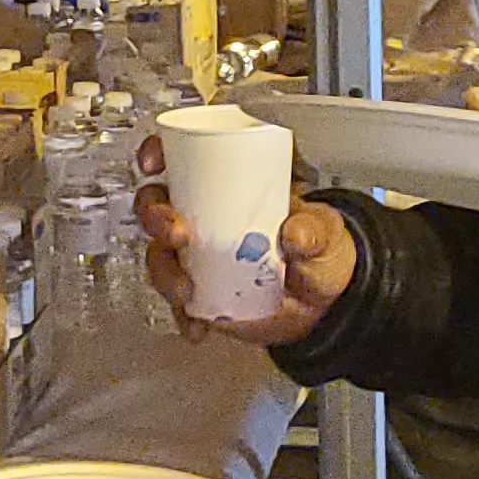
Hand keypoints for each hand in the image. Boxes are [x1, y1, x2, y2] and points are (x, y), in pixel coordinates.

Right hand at [136, 135, 355, 347]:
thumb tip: (294, 234)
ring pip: (159, 255)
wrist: (324, 305)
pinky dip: (183, 315)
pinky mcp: (200, 293)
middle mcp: (204, 217)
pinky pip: (177, 304)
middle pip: (157, 205)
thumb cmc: (320, 250)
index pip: (184, 159)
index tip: (154, 164)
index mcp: (231, 187)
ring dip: (164, 271)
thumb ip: (314, 230)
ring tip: (186, 290)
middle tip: (178, 235)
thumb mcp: (324, 231)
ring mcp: (198, 257)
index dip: (158, 153)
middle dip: (156, 217)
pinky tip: (196, 325)